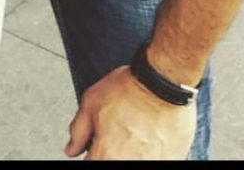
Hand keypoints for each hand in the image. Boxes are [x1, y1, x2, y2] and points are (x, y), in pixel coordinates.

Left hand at [65, 64, 196, 159]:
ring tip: (133, 132)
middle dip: (110, 151)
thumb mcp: (91, 102)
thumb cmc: (131, 89)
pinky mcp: (171, 159)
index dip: (91, 151)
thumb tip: (72, 148)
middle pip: (111, 161)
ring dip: (130, 151)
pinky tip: (147, 134)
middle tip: (115, 134)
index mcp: (106, 155)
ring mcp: (152, 163)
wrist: (163, 83)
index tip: (95, 144)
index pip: (90, 164)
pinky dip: (148, 150)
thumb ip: (78, 130)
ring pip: (132, 160)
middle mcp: (128, 163)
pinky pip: (153, 158)